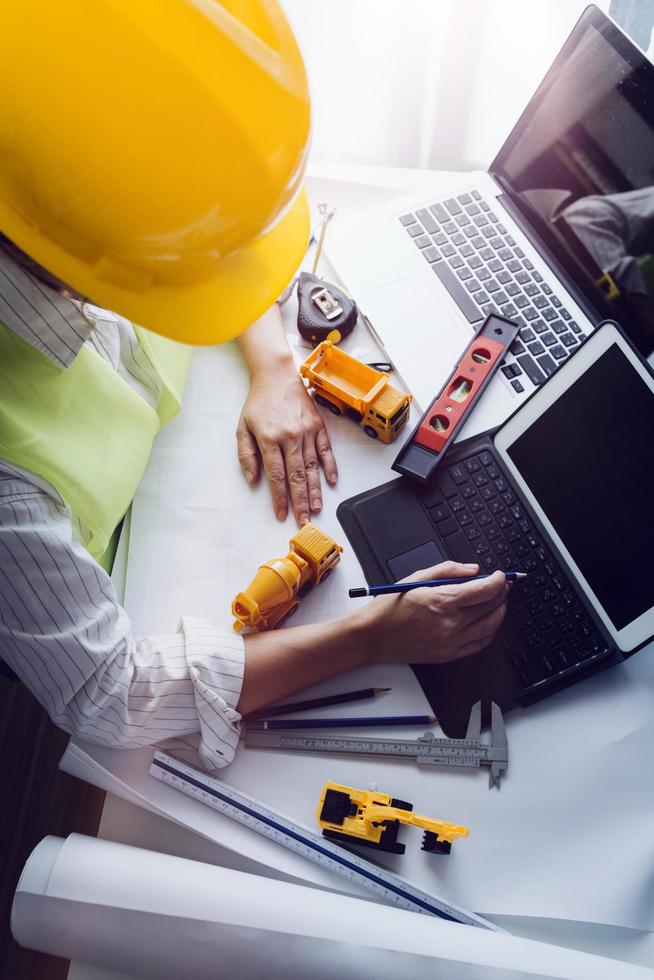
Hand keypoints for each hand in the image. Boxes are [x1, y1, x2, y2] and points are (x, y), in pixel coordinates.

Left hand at [236, 360, 337, 524]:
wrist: (277, 376)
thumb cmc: (258, 403)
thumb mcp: (242, 428)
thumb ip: (246, 455)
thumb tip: (253, 479)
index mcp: (269, 439)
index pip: (276, 476)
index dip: (279, 498)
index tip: (282, 514)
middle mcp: (290, 437)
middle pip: (296, 476)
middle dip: (300, 502)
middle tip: (303, 521)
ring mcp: (307, 432)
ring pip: (312, 467)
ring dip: (315, 490)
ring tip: (316, 509)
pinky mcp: (318, 426)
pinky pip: (326, 450)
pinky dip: (330, 467)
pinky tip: (332, 482)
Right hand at [356, 561, 508, 664]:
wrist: (372, 636)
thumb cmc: (389, 607)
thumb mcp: (416, 578)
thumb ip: (448, 570)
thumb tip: (473, 570)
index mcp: (442, 601)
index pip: (485, 590)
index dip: (499, 581)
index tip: (501, 576)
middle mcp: (450, 623)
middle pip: (491, 607)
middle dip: (502, 593)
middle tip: (503, 585)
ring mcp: (451, 642)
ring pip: (491, 626)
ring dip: (500, 611)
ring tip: (499, 601)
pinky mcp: (449, 655)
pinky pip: (480, 644)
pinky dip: (490, 631)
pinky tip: (489, 622)